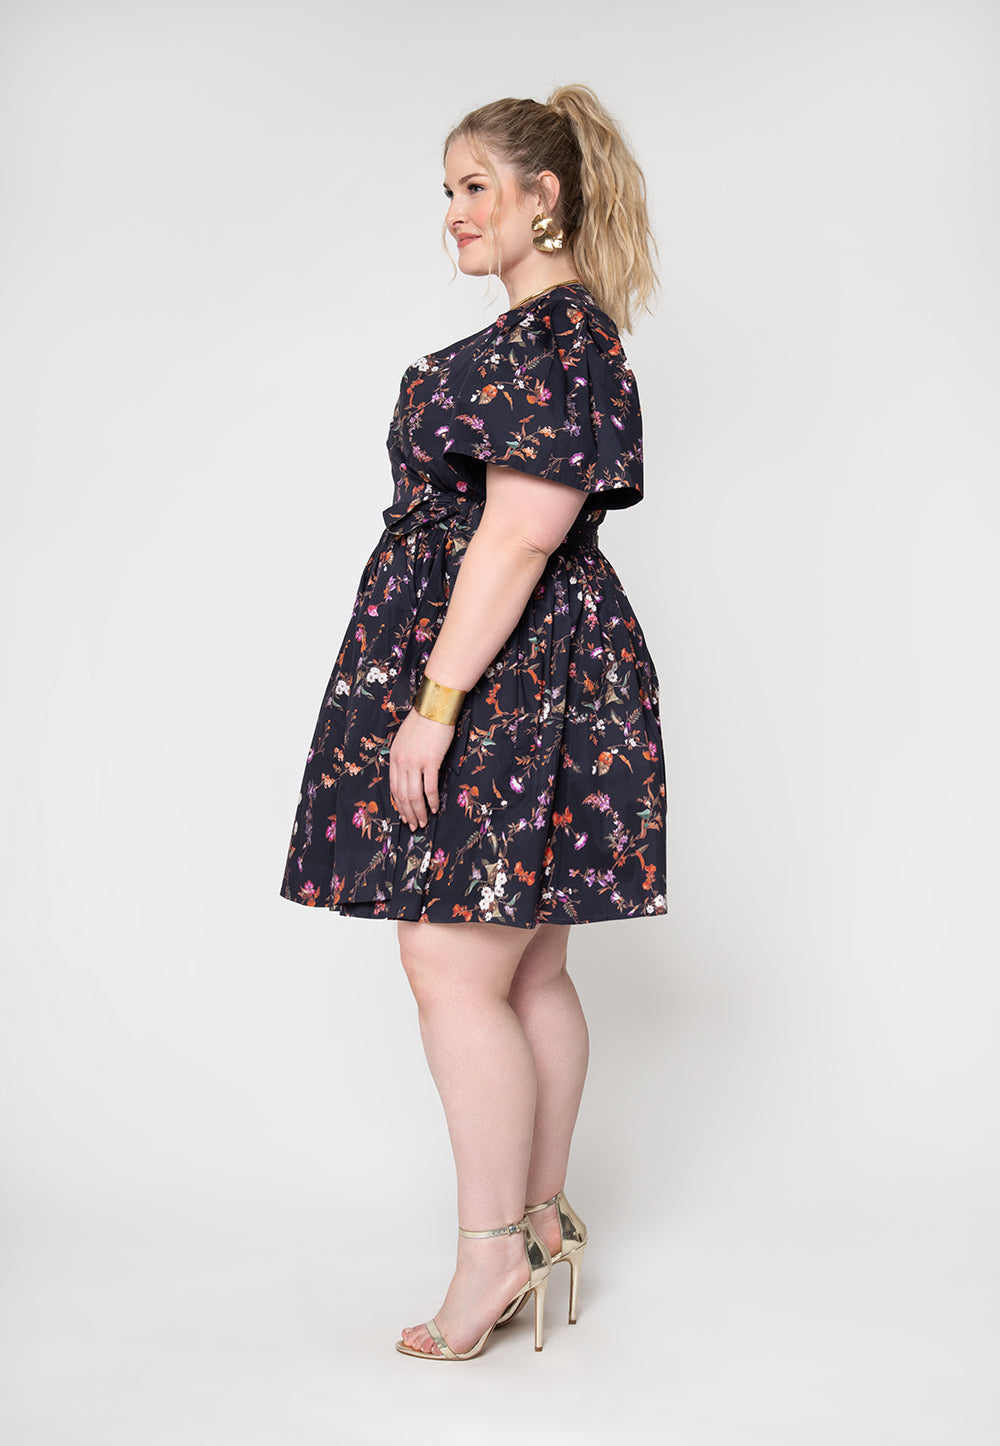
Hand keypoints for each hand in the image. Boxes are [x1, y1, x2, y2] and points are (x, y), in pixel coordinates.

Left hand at [389, 707, 455, 829]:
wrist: (435, 707)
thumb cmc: (424, 720)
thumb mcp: (405, 739)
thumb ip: (405, 756)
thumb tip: (411, 772)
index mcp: (393, 757)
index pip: (393, 787)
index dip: (398, 804)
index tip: (404, 815)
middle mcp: (401, 761)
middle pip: (402, 795)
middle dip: (407, 813)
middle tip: (413, 825)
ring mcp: (415, 762)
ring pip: (414, 795)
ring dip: (419, 811)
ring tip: (423, 822)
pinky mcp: (430, 761)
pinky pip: (429, 787)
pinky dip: (431, 801)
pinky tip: (434, 809)